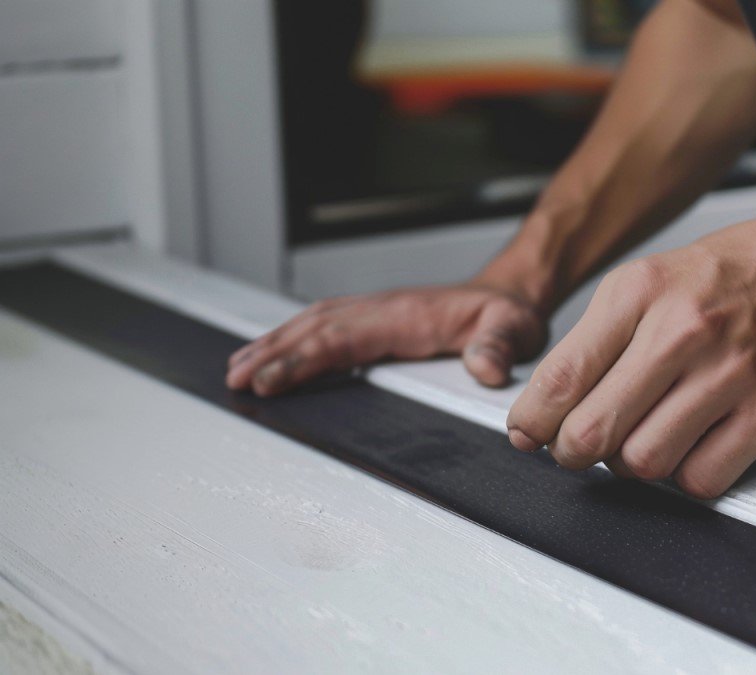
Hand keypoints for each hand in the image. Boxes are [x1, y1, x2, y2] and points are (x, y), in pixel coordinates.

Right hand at [226, 283, 546, 395]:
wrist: (510, 295)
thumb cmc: (508, 314)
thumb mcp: (513, 329)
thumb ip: (497, 347)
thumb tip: (485, 368)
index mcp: (405, 316)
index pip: (342, 338)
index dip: (304, 359)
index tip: (272, 379)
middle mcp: (383, 310)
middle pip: (315, 329)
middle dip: (272, 354)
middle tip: (236, 379)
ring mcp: (376, 313)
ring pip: (313, 324)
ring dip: (274, 344)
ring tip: (237, 368)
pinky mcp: (376, 320)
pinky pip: (325, 326)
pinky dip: (293, 338)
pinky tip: (272, 352)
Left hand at [505, 205, 755, 498]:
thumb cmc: (739, 275)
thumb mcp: (654, 280)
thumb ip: (598, 341)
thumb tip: (544, 412)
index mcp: (641, 291)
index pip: (560, 376)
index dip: (532, 422)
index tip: (529, 435)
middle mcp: (683, 329)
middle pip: (592, 431)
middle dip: (574, 452)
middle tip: (581, 448)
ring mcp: (731, 372)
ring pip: (644, 462)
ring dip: (634, 464)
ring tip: (646, 437)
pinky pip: (703, 478)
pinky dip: (688, 475)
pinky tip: (692, 446)